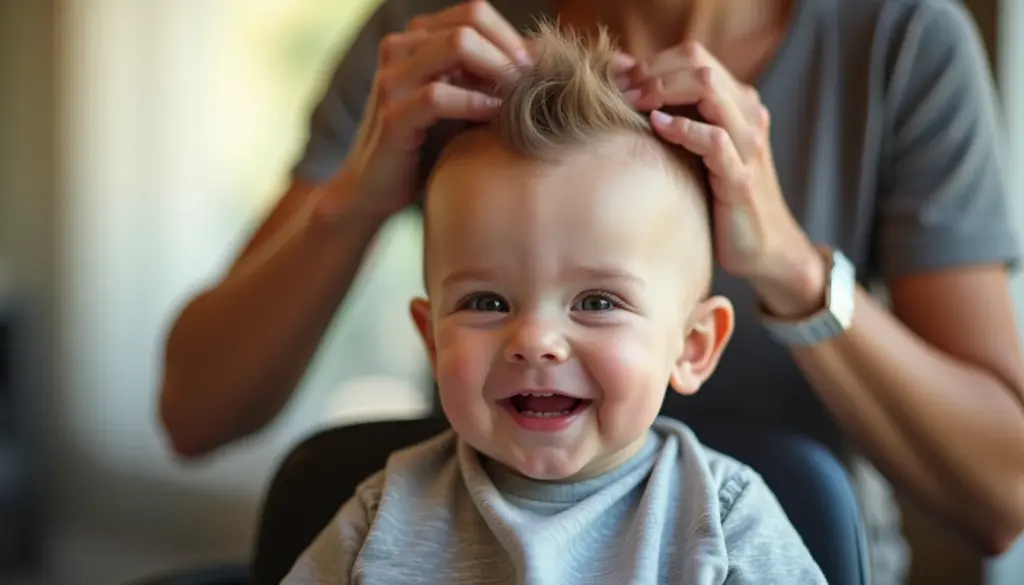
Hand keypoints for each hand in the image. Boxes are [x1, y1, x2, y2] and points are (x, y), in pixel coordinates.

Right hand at [320, 1, 530, 220]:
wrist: (377, 190)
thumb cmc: (427, 145)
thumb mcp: (464, 101)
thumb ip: (491, 76)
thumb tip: (543, 52)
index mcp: (416, 39)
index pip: (473, 12)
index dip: (510, 36)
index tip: (534, 69)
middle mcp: (400, 48)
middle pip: (468, 23)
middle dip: (508, 51)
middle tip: (532, 83)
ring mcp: (392, 80)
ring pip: (455, 45)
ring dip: (496, 70)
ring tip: (518, 97)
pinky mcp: (392, 116)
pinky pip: (438, 96)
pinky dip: (474, 103)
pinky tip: (496, 116)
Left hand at [626, 42, 824, 316]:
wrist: (763, 247)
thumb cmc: (719, 199)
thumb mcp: (695, 151)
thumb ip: (671, 117)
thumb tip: (626, 85)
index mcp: (737, 103)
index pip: (694, 56)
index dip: (653, 62)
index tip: (619, 81)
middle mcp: (748, 115)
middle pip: (699, 64)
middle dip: (652, 72)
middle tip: (620, 90)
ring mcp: (748, 145)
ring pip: (710, 90)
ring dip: (663, 91)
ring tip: (633, 103)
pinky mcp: (741, 178)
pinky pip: (715, 140)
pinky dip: (683, 129)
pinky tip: (657, 127)